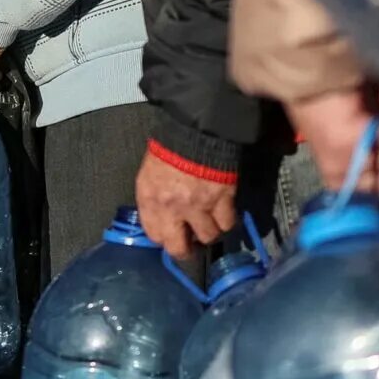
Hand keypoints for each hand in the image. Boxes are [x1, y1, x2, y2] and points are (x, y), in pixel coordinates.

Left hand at [136, 149, 237, 266]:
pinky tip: (224, 213)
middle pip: (179, 248)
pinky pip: (227, 222)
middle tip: (192, 243)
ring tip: (210, 222)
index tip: (171, 234)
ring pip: (208, 237)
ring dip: (210, 232)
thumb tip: (164, 217)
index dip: (165, 238)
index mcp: (150, 200)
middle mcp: (173, 208)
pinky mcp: (223, 199)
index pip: (155, 236)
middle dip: (186, 250)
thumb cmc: (169, 147)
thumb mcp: (150, 173)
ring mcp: (199, 206)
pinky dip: (227, 220)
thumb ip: (154, 198)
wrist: (197, 128)